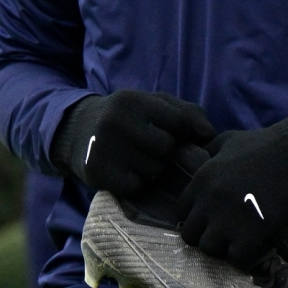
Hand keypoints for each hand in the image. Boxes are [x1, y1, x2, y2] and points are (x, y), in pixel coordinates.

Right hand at [51, 89, 214, 194]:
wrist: (77, 131)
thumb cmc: (129, 117)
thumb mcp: (155, 105)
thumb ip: (188, 114)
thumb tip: (210, 136)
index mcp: (132, 100)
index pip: (179, 122)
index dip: (182, 132)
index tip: (172, 133)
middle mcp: (115, 121)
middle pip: (167, 147)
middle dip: (166, 150)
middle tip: (152, 148)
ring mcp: (104, 148)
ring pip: (154, 169)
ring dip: (153, 168)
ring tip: (138, 158)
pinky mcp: (98, 173)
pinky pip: (137, 186)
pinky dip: (137, 182)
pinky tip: (127, 171)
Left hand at [180, 109, 287, 267]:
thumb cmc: (269, 143)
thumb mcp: (231, 139)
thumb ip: (210, 151)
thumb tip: (201, 158)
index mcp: (202, 179)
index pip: (181, 211)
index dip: (196, 216)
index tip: (212, 218)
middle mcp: (209, 202)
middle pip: (190, 235)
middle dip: (205, 235)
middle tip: (225, 233)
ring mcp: (229, 220)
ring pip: (209, 250)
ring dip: (224, 248)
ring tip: (240, 241)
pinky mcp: (252, 233)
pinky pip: (237, 259)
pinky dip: (245, 258)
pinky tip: (256, 247)